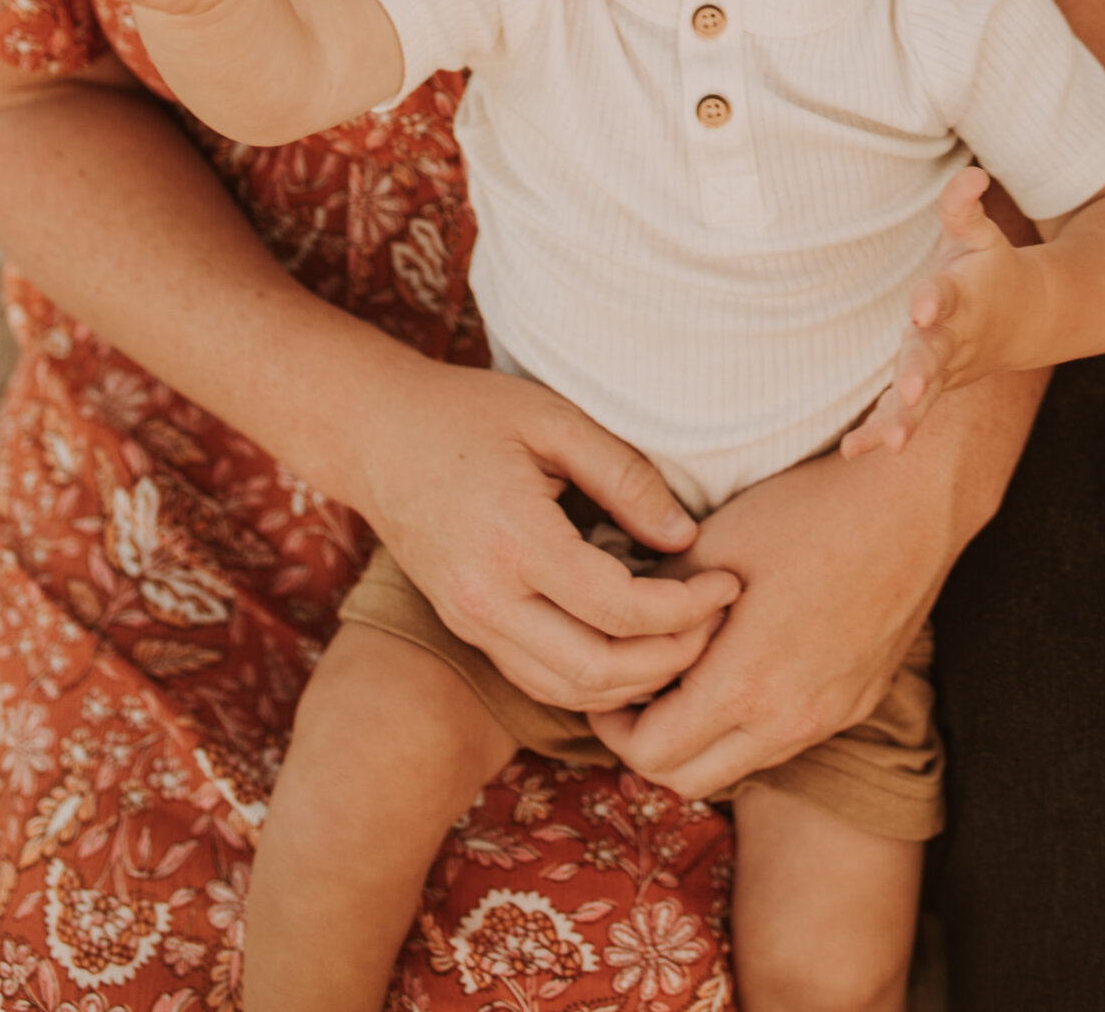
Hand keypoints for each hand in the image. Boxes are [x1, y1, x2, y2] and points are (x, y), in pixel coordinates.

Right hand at [352, 350, 741, 712]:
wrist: (377, 435)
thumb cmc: (469, 413)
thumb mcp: (555, 419)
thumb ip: (625, 477)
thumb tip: (684, 537)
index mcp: (514, 541)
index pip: (619, 608)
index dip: (687, 608)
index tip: (727, 582)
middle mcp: (487, 598)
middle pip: (597, 670)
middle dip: (672, 658)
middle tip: (718, 621)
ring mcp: (471, 622)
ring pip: (567, 690)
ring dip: (636, 681)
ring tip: (688, 638)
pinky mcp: (467, 629)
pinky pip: (539, 678)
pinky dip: (595, 680)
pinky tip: (635, 648)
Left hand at [591, 363, 1040, 796]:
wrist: (911, 502)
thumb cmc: (808, 511)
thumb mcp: (714, 546)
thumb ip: (657, 602)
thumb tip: (617, 624)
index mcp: (746, 684)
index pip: (651, 754)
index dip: (614, 725)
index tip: (607, 685)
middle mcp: (790, 720)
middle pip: (688, 781)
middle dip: (648, 743)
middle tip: (635, 689)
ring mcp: (830, 717)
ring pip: (738, 765)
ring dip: (701, 737)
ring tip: (687, 672)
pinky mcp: (858, 703)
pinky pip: (784, 740)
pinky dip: (749, 723)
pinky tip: (745, 663)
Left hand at [842, 167, 1027, 457]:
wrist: (1029, 320)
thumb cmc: (990, 270)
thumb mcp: (980, 235)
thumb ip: (964, 208)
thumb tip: (971, 173)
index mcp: (966, 295)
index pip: (948, 295)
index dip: (935, 299)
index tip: (921, 307)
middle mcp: (956, 338)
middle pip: (936, 357)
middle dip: (923, 373)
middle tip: (912, 392)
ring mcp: (946, 370)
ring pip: (925, 398)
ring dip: (907, 419)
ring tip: (891, 442)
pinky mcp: (932, 389)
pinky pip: (905, 414)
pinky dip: (881, 432)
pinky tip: (853, 450)